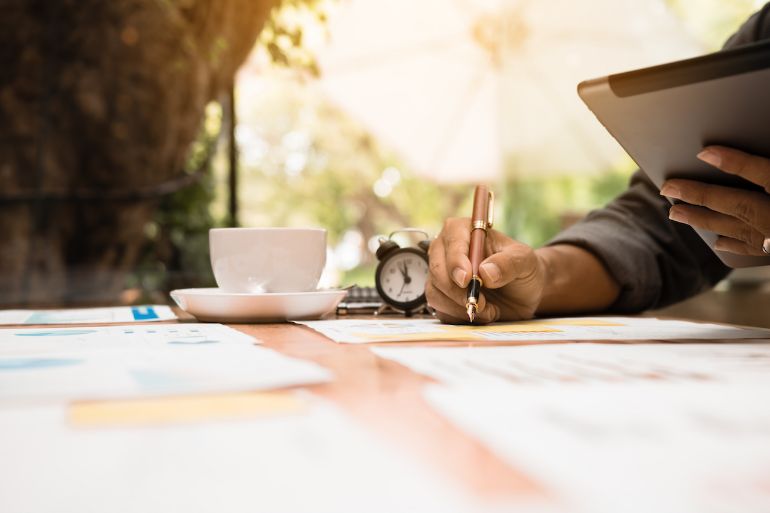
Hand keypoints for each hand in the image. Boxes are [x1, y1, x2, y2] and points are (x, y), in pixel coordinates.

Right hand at [426, 217, 545, 323]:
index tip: (466, 279)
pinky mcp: (441, 296)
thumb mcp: (524, 260)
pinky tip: (481, 314)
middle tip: (481, 302)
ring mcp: (441, 274)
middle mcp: (446, 250)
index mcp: (464, 230)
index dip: (456, 261)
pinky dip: (459, 316)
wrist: (522, 292)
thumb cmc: (521, 268)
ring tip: (488, 309)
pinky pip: (440, 309)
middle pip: (437, 269)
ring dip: (460, 306)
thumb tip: (485, 271)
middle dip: (457, 290)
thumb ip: (509, 263)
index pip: (452, 241)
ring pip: (435, 292)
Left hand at [661, 146, 769, 255]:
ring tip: (676, 213)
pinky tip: (717, 242)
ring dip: (703, 220)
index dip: (736, 162)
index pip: (764, 173)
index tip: (704, 152)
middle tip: (668, 188)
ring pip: (736, 229)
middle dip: (700, 195)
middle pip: (738, 204)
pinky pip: (751, 249)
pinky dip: (732, 244)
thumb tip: (749, 146)